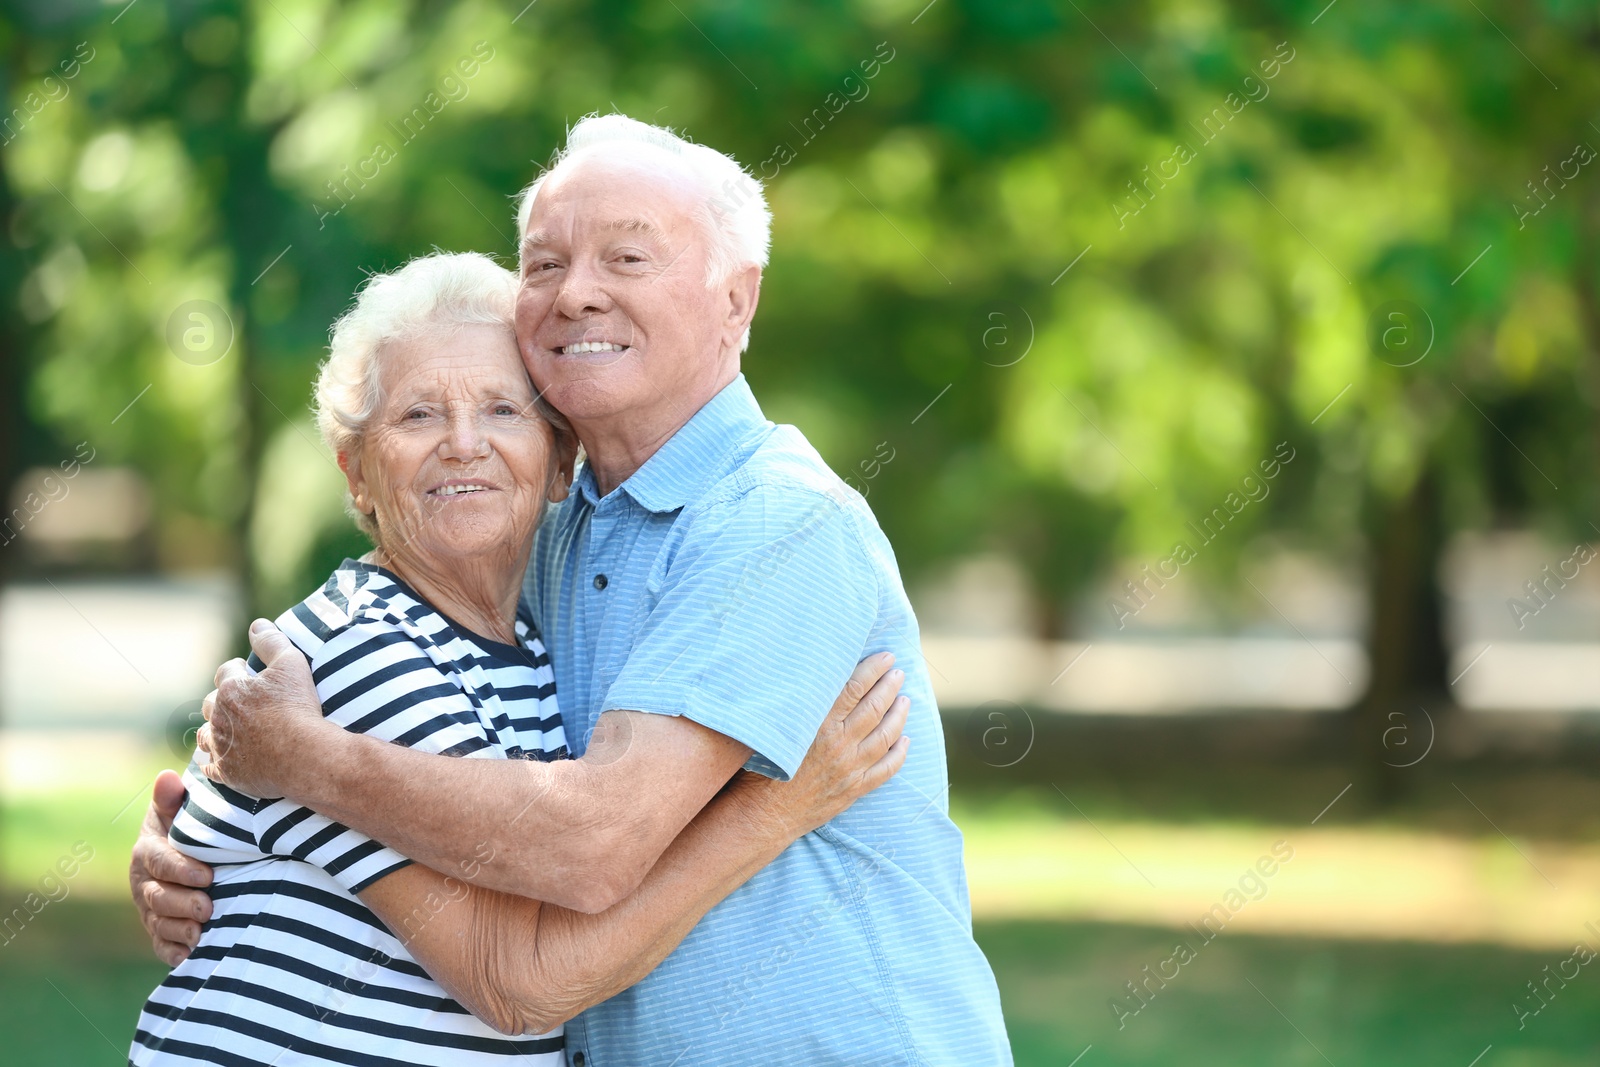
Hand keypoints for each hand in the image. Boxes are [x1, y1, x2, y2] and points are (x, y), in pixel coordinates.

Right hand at [129, 770, 213, 965]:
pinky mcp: (161, 931)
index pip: (160, 862)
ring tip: (201, 932)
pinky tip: (190, 956)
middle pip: (158, 898)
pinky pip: (162, 946)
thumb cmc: (191, 828)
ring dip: (179, 930)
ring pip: (159, 924)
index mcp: (148, 852)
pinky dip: (174, 953)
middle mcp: (145, 883)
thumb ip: (174, 800)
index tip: (207, 875)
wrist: (198, 854)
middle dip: (182, 904)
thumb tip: (166, 777)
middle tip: (208, 907)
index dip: (181, 870)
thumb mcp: (181, 811)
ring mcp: (151, 910)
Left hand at [197, 619, 323, 797]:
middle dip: (222, 701)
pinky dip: (213, 762)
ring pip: (205, 736)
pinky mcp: (226, 772)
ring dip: (214, 731)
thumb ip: (272, 641)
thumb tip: (257, 624)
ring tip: (228, 731)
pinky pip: (210, 767)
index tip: (249, 674)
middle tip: (242, 704)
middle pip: (210, 704)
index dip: (238, 671)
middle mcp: (218, 717)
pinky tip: (221, 761)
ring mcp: (220, 747)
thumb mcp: (292, 664)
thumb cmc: (299, 708)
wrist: (305, 755)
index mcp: (231, 689)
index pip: (226, 672)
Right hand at [741, 653, 908, 837]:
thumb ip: (798, 704)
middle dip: (889, 686)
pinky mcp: (854, 789)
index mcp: (819, 724)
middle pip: (874, 708)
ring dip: (898, 715)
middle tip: (898, 672)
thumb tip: (810, 674)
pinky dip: (899, 753)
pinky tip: (905, 740)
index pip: (854, 688)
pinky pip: (886, 769)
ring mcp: (850, 769)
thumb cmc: (761, 767)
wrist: (763, 815)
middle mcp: (839, 745)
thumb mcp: (777, 728)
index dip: (873, 669)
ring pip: (885, 736)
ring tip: (905, 699)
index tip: (885, 656)